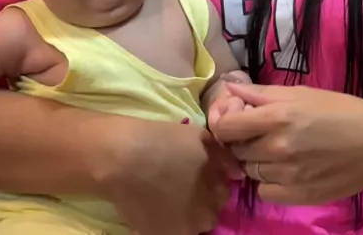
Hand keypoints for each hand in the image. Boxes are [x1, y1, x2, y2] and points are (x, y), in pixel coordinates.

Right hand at [105, 118, 242, 234]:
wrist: (123, 159)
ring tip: (165, 195)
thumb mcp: (198, 136)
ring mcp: (185, 230)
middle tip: (180, 183)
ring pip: (191, 224)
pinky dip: (166, 222)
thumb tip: (238, 173)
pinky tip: (153, 205)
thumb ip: (223, 157)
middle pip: (209, 211)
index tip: (196, 172)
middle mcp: (206, 215)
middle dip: (200, 200)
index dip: (209, 181)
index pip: (223, 191)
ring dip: (185, 214)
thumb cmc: (162, 140)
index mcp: (218, 190)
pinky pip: (172, 231)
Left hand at [212, 83, 362, 205]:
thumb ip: (261, 93)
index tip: (236, 121)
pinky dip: (270, 183)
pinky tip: (286, 171)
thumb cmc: (339, 110)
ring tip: (278, 152)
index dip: (226, 123)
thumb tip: (229, 89)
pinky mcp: (298, 197)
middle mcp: (277, 149)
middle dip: (243, 141)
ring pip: (250, 171)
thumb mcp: (300, 93)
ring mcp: (287, 176)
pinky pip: (265, 193)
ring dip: (257, 162)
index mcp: (276, 118)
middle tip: (261, 134)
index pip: (226, 127)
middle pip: (237, 149)